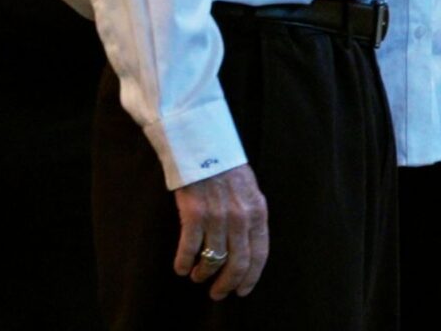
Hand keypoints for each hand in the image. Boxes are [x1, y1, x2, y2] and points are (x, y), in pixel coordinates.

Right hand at [174, 164, 267, 299]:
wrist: (205, 147)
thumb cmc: (227, 171)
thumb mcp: (250, 193)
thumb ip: (251, 218)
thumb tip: (246, 249)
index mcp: (258, 212)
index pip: (259, 254)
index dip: (251, 277)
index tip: (242, 291)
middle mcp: (240, 218)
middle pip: (237, 263)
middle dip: (226, 284)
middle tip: (217, 294)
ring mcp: (217, 216)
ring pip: (213, 259)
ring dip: (203, 274)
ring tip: (197, 276)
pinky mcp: (194, 214)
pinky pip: (189, 248)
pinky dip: (184, 263)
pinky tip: (181, 268)